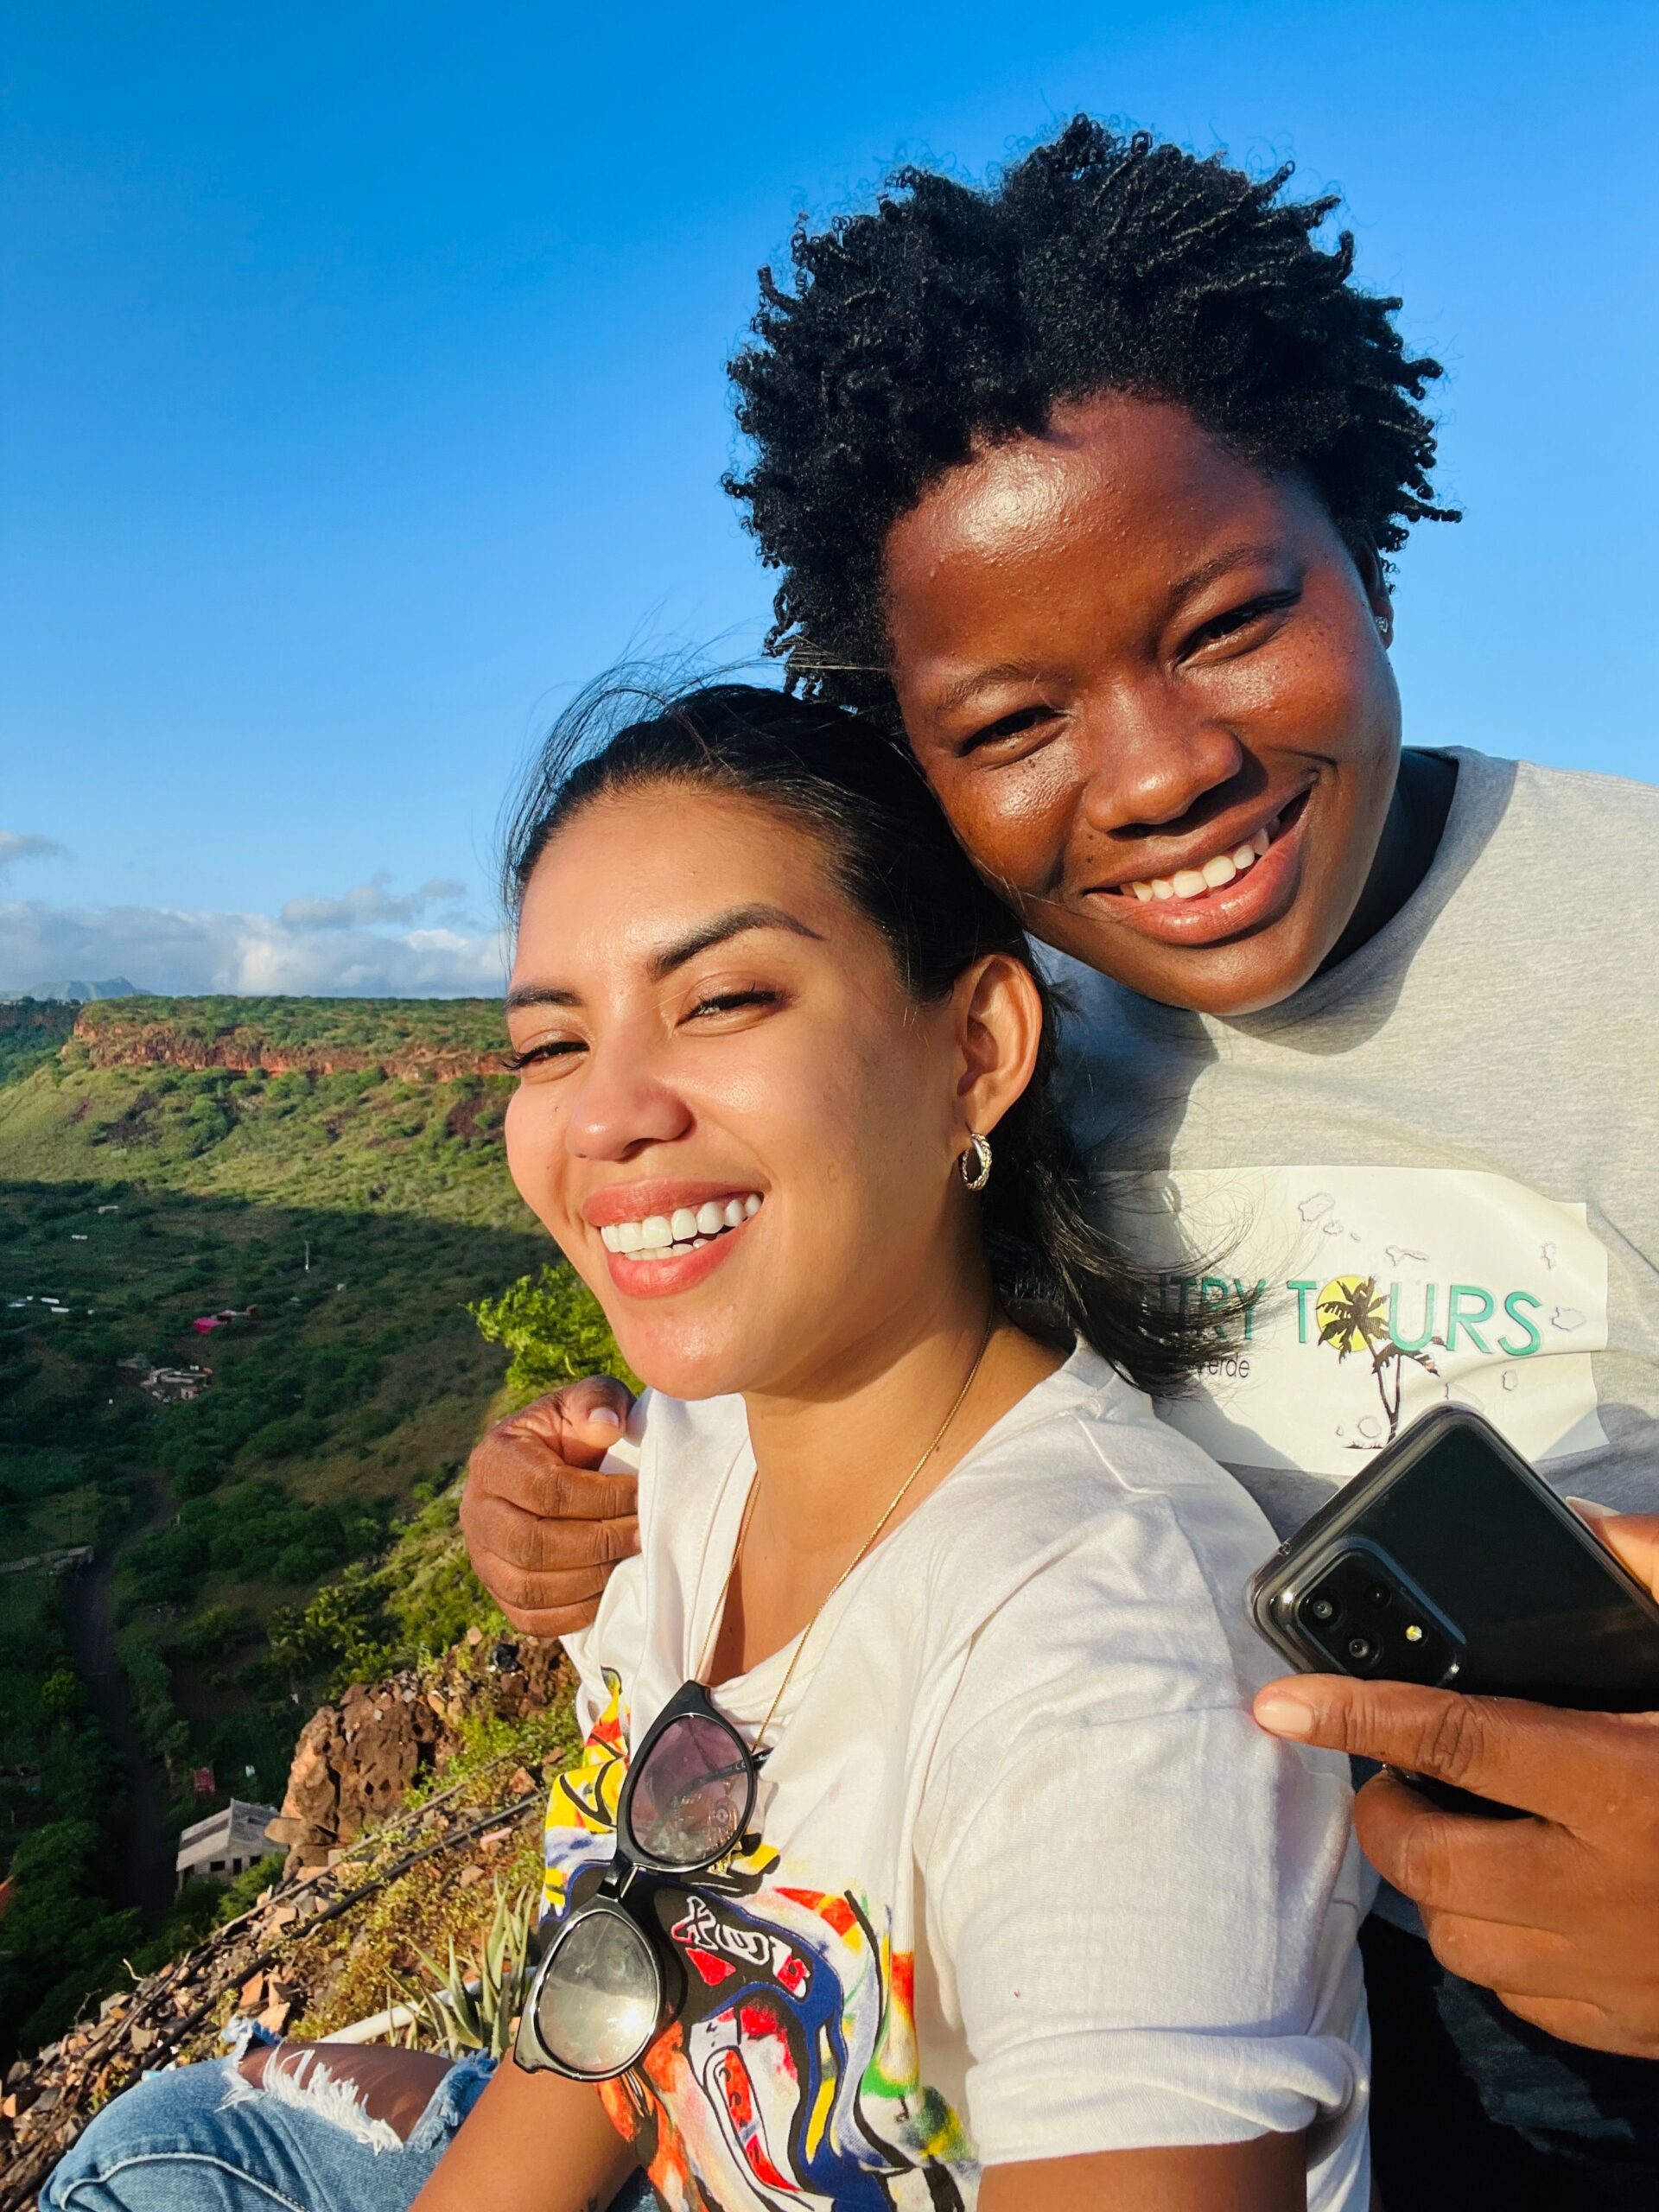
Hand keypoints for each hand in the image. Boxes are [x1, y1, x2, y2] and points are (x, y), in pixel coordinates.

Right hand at [460, 1377, 638, 1636]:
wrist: (559, 1467)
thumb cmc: (580, 1431)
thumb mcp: (590, 1402)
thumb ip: (598, 1402)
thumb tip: (607, 1425)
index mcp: (494, 1459)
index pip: (546, 1489)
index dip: (601, 1498)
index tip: (642, 1495)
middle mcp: (476, 1511)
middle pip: (533, 1543)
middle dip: (599, 1543)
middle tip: (643, 1534)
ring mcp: (482, 1557)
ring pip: (530, 1586)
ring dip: (590, 1579)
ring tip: (631, 1561)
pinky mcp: (498, 1592)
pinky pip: (531, 1618)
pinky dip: (574, 1612)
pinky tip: (608, 1589)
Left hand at [1253, 1510, 1658, 2058]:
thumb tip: (1591, 1527)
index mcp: (1624, 1783)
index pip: (1450, 1733)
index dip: (1351, 1712)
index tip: (1277, 1702)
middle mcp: (1605, 1889)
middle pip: (1425, 1851)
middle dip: (1385, 1803)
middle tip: (1401, 1763)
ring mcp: (1615, 1973)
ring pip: (1456, 1936)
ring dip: (1438, 1879)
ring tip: (1462, 1824)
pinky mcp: (1635, 2028)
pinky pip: (1518, 1994)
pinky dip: (1499, 1945)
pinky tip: (1527, 1896)